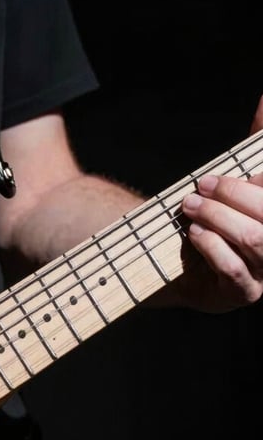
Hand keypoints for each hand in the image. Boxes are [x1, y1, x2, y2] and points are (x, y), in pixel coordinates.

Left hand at [178, 95, 262, 311]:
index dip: (253, 182)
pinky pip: (233, 269)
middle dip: (233, 196)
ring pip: (254, 240)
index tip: (216, 176)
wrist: (184, 267)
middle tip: (199, 188)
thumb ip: (255, 145)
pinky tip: (195, 235)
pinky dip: (212, 247)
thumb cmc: (218, 220)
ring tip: (191, 208)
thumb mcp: (237, 182)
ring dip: (219, 219)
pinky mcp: (243, 294)